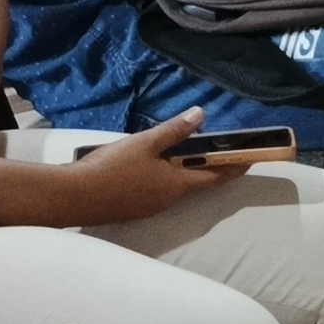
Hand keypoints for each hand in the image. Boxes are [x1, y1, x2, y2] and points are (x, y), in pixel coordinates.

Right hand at [55, 113, 245, 227]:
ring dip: (182, 172)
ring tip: (183, 153)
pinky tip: (151, 166)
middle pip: (194, 182)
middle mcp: (167, 200)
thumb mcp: (145, 143)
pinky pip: (155, 191)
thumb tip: (200, 114)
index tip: (250, 160)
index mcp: (176, 185)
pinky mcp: (131, 208)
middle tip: (216, 150)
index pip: (215, 177)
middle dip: (207, 167)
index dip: (234, 168)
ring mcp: (149, 207)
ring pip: (173, 186)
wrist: (74, 196)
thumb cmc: (112, 168)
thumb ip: (174, 131)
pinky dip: (162, 178)